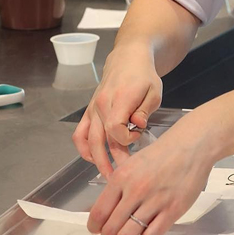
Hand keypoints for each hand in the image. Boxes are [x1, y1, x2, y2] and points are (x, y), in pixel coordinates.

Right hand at [72, 44, 162, 177]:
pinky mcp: (89, 110)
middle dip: (111, 160)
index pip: (116, 129)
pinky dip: (83, 148)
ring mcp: (93, 108)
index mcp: (119, 99)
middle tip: (121, 175)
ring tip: (107, 174)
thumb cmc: (143, 75)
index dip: (127, 139)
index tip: (138, 135)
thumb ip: (145, 110)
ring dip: (96, 159)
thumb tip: (137, 126)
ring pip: (88, 140)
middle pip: (101, 140)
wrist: (128, 59)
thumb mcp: (154, 91)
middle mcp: (102, 105)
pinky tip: (92, 158)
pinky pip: (79, 133)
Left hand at [87, 112, 214, 234]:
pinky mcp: (173, 209)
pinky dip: (148, 233)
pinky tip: (151, 223)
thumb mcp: (133, 161)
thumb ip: (118, 184)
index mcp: (122, 176)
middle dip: (110, 234)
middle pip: (110, 230)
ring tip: (133, 229)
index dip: (96, 226)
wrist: (192, 144)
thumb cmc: (164, 152)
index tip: (98, 228)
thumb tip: (104, 209)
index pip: (98, 214)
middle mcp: (136, 189)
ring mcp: (155, 200)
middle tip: (116, 231)